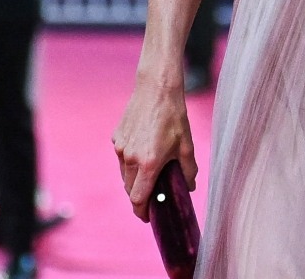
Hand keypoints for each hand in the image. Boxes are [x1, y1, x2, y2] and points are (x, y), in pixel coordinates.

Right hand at [112, 76, 197, 220]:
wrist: (157, 89)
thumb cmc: (174, 116)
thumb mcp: (186, 144)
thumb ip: (187, 170)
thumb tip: (189, 187)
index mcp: (148, 163)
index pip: (138, 199)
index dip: (142, 211)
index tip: (148, 216)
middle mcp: (130, 159)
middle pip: (130, 190)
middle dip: (140, 196)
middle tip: (154, 194)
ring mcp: (120, 148)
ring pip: (124, 175)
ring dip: (135, 179)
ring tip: (151, 170)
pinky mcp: (116, 139)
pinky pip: (121, 158)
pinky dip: (130, 161)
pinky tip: (144, 149)